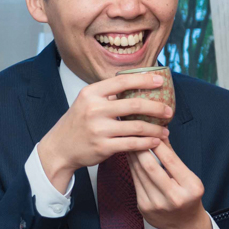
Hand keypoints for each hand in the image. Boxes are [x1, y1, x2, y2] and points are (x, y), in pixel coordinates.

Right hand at [35, 73, 170, 191]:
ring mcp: (98, 129)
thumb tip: (135, 84)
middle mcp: (94, 109)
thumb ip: (107, 95)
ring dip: (155, 129)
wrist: (59, 148)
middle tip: (169, 111)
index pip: (122, 81)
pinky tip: (155, 142)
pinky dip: (147, 143)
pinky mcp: (103, 147)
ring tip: (165, 130)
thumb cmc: (77, 123)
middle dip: (157, 108)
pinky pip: (132, 144)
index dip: (144, 80)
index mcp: (91, 93)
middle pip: (134, 105)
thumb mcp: (86, 102)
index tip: (160, 81)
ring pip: (136, 127)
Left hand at [127, 141, 212, 228]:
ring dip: (133, 155)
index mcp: (190, 188)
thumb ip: (174, 159)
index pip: (170, 160)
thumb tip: (161, 135)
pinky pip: (135, 181)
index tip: (150, 130)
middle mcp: (173, 197)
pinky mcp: (143, 207)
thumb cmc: (188, 198)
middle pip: (151, 166)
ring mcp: (156, 204)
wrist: (185, 226)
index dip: (158, 143)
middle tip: (134, 133)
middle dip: (140, 147)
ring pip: (139, 173)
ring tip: (130, 141)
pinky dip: (132, 167)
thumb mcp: (190, 178)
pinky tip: (130, 157)